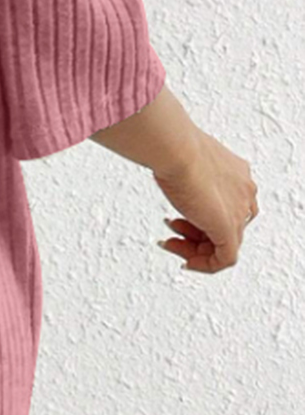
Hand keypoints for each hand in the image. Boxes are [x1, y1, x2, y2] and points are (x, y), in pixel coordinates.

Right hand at [153, 132, 258, 273]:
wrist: (177, 149)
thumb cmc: (176, 150)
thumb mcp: (185, 163)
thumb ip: (189, 177)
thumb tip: (173, 181)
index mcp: (237, 175)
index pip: (227, 208)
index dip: (200, 219)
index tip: (176, 222)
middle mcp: (244, 193)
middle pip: (226, 228)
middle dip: (194, 236)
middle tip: (171, 236)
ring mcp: (239, 210)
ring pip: (223, 245)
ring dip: (193, 250)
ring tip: (170, 243)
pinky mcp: (229, 228)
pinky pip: (225, 259)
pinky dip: (205, 265)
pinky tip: (186, 262)